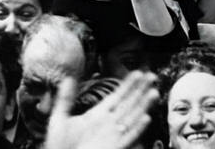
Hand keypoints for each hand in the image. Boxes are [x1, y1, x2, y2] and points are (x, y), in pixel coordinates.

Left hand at [43, 71, 158, 148]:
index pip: (117, 96)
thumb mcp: (60, 118)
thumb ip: (65, 99)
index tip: (138, 73)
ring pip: (132, 117)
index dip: (128, 85)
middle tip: (152, 76)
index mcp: (97, 115)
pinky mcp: (115, 147)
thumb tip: (68, 79)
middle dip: (141, 90)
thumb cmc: (60, 145)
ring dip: (143, 105)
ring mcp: (113, 135)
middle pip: (129, 103)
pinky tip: (145, 117)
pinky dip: (138, 127)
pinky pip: (129, 135)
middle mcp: (108, 123)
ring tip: (153, 92)